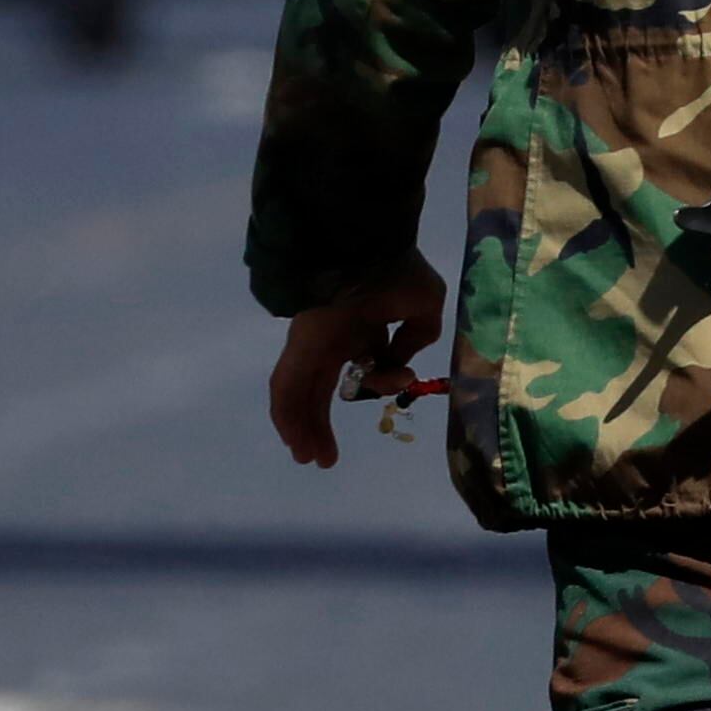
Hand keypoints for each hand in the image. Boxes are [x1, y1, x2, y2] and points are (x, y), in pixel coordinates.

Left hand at [266, 255, 446, 470]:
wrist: (364, 250)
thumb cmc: (396, 272)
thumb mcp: (424, 305)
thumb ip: (418, 335)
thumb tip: (400, 361)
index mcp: (361, 326)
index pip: (363, 365)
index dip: (381, 381)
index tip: (402, 378)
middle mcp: (333, 339)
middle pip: (322, 389)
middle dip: (323, 425)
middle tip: (326, 459)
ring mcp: (311, 346)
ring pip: (300, 395)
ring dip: (305, 429)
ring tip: (312, 460)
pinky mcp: (298, 350)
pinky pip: (286, 390)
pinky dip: (288, 418)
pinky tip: (297, 444)